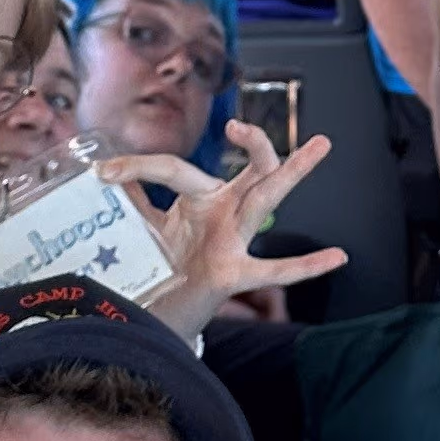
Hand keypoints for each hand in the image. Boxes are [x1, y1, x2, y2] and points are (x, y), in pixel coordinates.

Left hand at [111, 122, 344, 334]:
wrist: (162, 315)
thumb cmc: (161, 266)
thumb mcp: (144, 227)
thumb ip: (133, 200)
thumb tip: (104, 172)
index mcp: (201, 198)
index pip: (173, 168)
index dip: (136, 167)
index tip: (102, 173)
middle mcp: (225, 212)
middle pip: (249, 168)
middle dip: (253, 143)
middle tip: (238, 125)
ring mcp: (235, 240)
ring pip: (267, 199)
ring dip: (293, 172)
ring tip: (321, 144)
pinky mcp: (235, 274)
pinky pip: (274, 271)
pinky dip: (306, 266)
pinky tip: (336, 257)